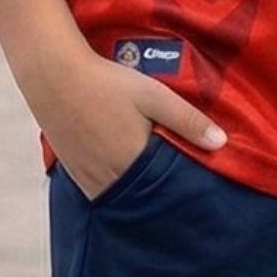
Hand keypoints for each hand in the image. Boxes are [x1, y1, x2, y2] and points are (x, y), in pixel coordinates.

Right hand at [35, 53, 224, 199]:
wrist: (54, 76)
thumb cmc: (108, 83)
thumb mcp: (154, 95)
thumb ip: (188, 120)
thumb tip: (222, 143)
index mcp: (133, 163)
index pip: (165, 191)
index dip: (181, 194)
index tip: (198, 196)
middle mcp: (109, 178)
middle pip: (143, 200)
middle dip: (160, 198)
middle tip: (180, 196)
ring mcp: (88, 178)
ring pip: (121, 198)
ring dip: (137, 196)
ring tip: (155, 187)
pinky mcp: (74, 172)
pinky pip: (101, 191)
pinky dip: (116, 189)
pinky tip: (126, 177)